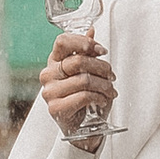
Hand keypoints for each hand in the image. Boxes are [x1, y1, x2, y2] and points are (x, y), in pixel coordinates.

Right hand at [42, 24, 116, 139]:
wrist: (82, 128)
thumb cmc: (85, 99)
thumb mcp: (88, 72)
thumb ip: (86, 52)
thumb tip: (91, 29)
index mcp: (54, 61)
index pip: (62, 41)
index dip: (84, 42)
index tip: (101, 50)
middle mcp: (48, 74)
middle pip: (78, 61)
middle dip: (102, 67)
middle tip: (111, 76)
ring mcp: (49, 92)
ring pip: (84, 80)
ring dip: (104, 85)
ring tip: (110, 91)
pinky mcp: (55, 108)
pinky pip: (83, 96)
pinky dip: (99, 97)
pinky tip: (102, 100)